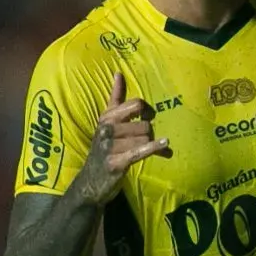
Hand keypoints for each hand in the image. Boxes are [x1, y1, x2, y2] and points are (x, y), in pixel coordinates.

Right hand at [71, 73, 171, 204]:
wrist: (91, 182)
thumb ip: (115, 98)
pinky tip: (165, 146)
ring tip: (155, 150)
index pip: (134, 105)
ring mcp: (109, 147)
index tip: (149, 116)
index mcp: (107, 118)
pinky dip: (154, 148)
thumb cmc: (104, 149)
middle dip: (149, 132)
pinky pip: (140, 151)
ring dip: (153, 145)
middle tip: (147, 140)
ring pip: (144, 138)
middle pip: (143, 124)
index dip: (146, 110)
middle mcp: (106, 130)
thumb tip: (119, 73)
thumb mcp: (107, 122)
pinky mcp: (115, 163)